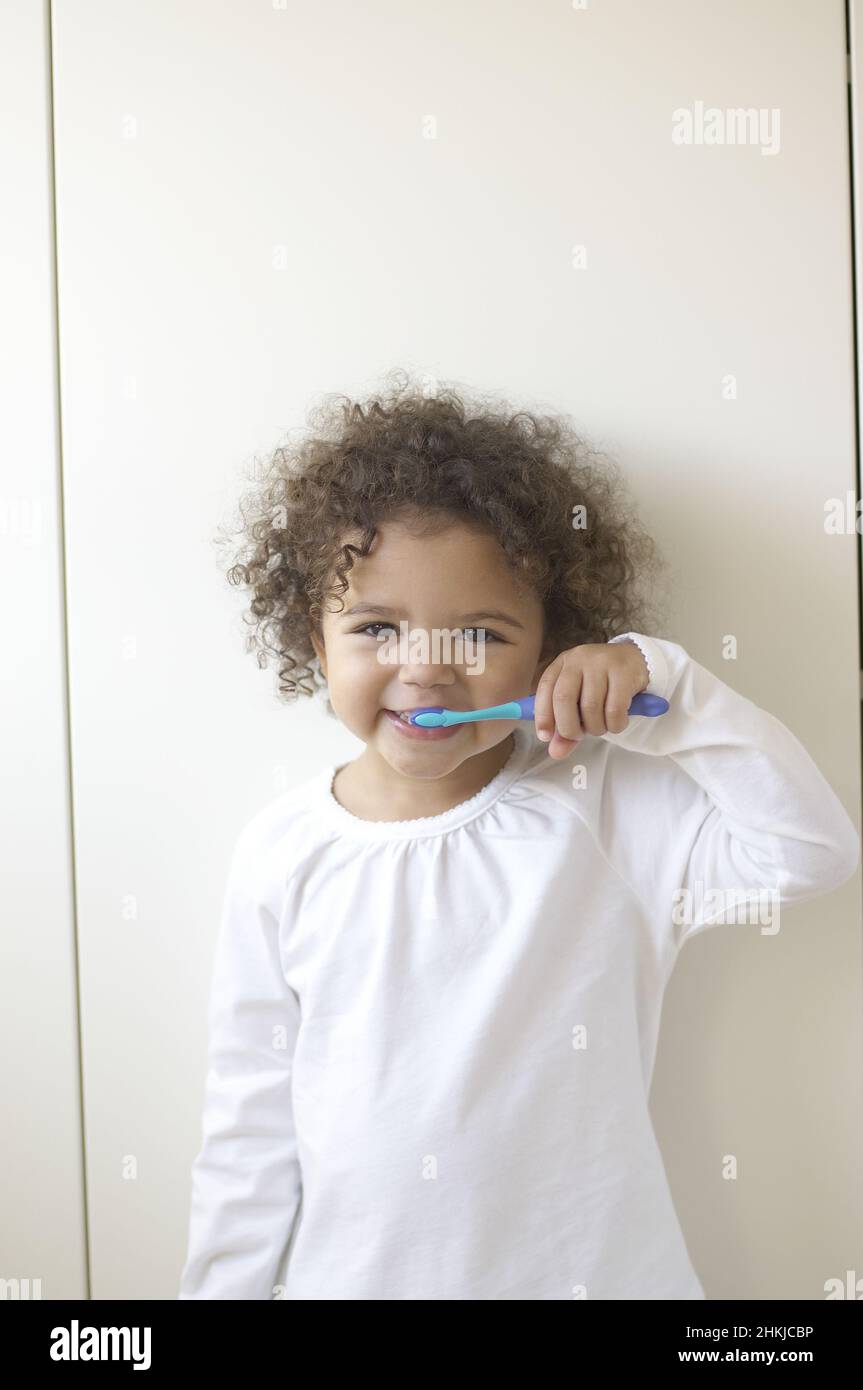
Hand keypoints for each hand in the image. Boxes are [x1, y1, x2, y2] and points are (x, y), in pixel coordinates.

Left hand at [533, 640, 649, 758]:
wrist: (636, 662)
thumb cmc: (602, 685)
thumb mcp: (580, 701)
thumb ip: (566, 727)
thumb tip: (556, 753)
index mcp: (563, 663)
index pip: (545, 688)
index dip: (543, 715)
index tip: (545, 736)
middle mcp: (579, 659)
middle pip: (563, 698)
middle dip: (568, 727)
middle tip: (578, 736)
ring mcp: (602, 663)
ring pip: (590, 707)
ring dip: (595, 728)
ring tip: (601, 726)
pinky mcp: (623, 672)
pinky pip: (614, 709)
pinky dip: (614, 725)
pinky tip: (617, 723)